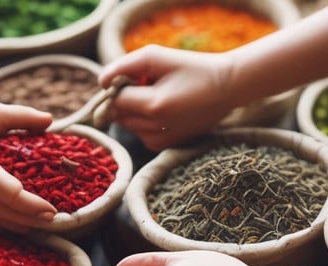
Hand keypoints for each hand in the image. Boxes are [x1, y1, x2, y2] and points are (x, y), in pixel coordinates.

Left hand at [98, 45, 235, 149]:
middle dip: (126, 99)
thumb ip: (123, 66)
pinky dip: (145, 121)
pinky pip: (140, 133)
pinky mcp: (164, 146)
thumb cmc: (191, 68)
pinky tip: (166, 110)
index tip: (136, 77)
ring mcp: (159, 142)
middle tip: (150, 85)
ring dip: (135, 110)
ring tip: (161, 97)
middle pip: (118, 115)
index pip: (114, 101)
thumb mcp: (155, 56)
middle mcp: (154, 129)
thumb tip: (101, 83)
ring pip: (127, 125)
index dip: (118, 87)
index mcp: (153, 106)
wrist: (226, 89)